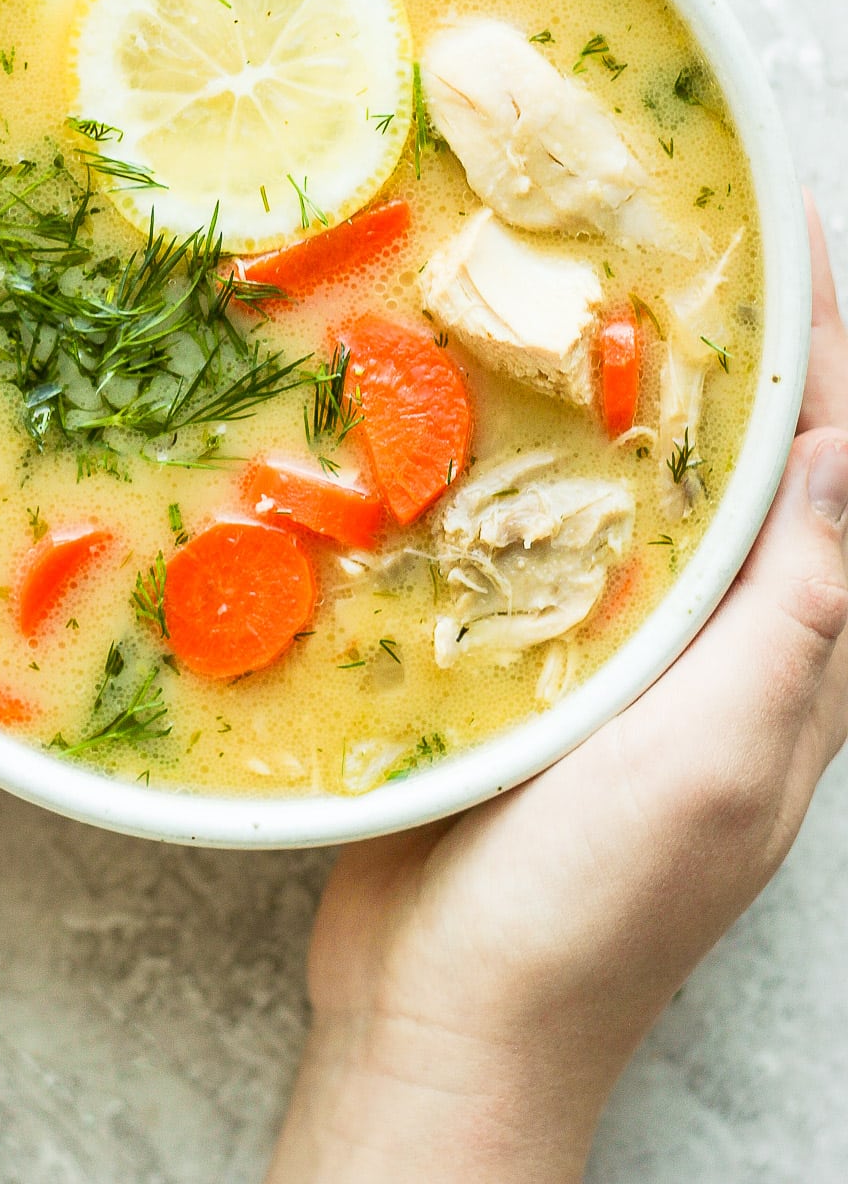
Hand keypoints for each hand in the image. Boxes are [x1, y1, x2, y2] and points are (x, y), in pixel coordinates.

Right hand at [269, 197, 847, 1183]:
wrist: (446, 1018)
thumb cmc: (589, 909)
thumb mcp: (717, 760)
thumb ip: (794, 613)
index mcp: (795, 665)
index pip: (838, 474)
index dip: (824, 350)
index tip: (795, 235)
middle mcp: (726, 649)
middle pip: (762, 468)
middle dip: (747, 353)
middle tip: (700, 241)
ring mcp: (634, 659)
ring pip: (663, 497)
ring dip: (650, 396)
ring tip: (605, 295)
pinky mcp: (543, 668)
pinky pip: (567, 542)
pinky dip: (557, 467)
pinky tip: (506, 414)